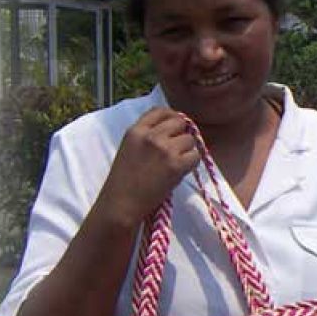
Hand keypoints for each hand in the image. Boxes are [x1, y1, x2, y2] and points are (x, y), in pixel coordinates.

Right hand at [100, 108, 199, 225]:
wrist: (121, 205)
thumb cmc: (122, 183)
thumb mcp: (128, 149)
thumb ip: (145, 137)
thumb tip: (170, 132)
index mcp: (135, 131)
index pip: (159, 111)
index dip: (171, 116)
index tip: (175, 126)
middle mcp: (151, 136)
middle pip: (179, 122)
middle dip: (181, 133)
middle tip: (178, 148)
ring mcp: (164, 149)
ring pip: (190, 139)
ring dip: (187, 150)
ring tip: (177, 163)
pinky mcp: (176, 165)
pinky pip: (195, 156)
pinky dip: (191, 164)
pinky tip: (181, 171)